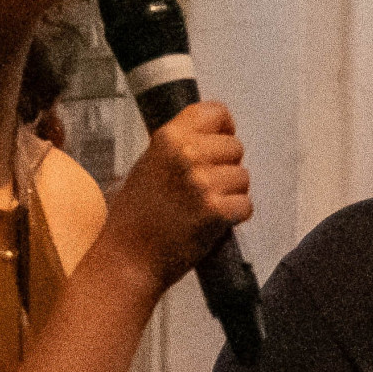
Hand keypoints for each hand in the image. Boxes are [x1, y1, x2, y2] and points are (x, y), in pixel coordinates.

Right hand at [97, 102, 250, 291]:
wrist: (127, 259)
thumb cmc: (135, 218)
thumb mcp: (148, 165)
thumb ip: (179, 148)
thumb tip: (211, 137)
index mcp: (168, 138)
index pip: (215, 112)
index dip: (223, 128)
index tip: (219, 141)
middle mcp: (186, 155)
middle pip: (235, 147)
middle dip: (227, 167)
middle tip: (204, 189)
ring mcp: (202, 182)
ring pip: (243, 177)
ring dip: (231, 194)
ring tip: (202, 208)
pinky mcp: (216, 210)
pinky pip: (246, 205)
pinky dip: (234, 217)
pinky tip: (210, 224)